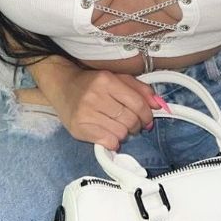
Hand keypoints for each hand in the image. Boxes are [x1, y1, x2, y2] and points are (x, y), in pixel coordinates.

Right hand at [48, 68, 162, 151]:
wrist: (62, 86)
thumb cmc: (92, 83)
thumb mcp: (117, 78)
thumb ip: (139, 89)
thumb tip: (158, 105)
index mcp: (106, 80)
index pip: (137, 103)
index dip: (147, 114)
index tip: (148, 119)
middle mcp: (95, 96)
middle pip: (130, 120)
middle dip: (137, 125)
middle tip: (133, 124)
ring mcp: (85, 114)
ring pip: (120, 133)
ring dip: (125, 133)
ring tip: (119, 126)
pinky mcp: (78, 129)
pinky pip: (108, 142)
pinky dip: (114, 141)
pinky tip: (110, 134)